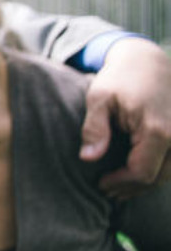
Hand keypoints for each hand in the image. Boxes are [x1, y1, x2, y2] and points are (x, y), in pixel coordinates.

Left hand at [79, 37, 170, 196]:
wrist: (147, 61)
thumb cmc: (119, 78)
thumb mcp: (99, 98)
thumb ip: (94, 128)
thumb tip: (88, 158)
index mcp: (157, 130)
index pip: (142, 173)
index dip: (120, 183)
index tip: (101, 184)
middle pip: (158, 178)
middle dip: (132, 188)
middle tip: (108, 190)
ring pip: (170, 173)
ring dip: (146, 182)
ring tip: (121, 186)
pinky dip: (158, 171)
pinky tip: (136, 172)